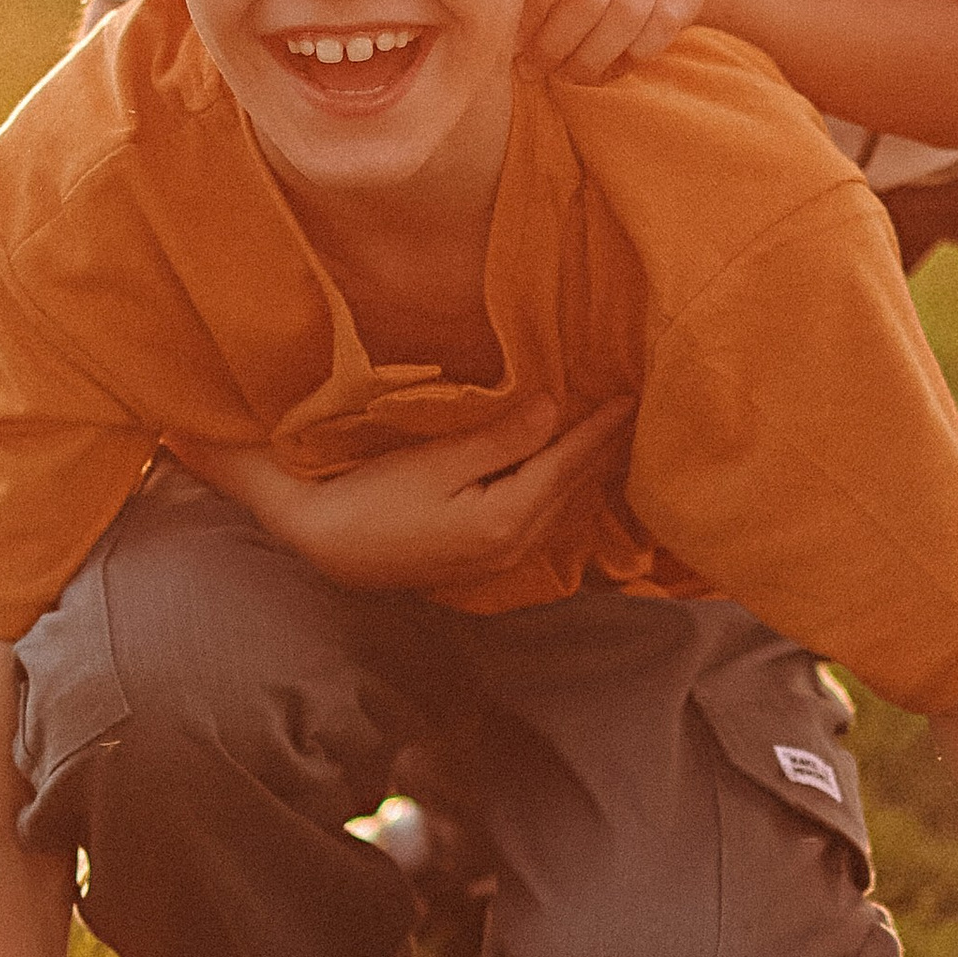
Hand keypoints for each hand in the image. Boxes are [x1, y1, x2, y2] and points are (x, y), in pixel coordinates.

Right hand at [191, 395, 634, 594]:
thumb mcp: (438, 460)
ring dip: (582, 473)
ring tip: (607, 439)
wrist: (327, 544)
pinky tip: (563, 477)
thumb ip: (502, 438)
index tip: (630, 396)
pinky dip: (558, 491)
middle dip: (601, 451)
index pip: (568, 465)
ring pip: (558, 507)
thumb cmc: (374, 496)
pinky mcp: (483, 560)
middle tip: (631, 412)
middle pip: (570, 489)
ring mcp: (499, 559)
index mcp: (508, 519)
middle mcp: (514, 546)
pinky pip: (539, 519)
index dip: (599, 430)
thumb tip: (554, 408)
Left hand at [523, 0, 705, 82]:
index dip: (529, 14)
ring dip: (592, 58)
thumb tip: (497, 24)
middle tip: (532, 71)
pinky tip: (608, 69)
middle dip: (555, 45)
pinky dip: (630, 57)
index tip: (511, 47)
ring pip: (625, 18)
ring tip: (569, 76)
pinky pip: (658, 32)